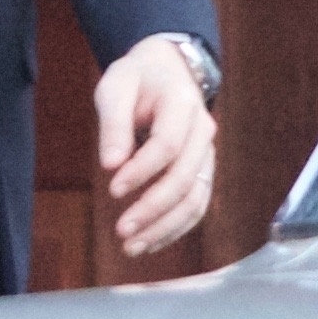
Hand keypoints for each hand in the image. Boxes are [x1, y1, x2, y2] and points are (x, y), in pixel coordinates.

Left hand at [95, 36, 216, 257]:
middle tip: (121, 231)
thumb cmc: (136, 79)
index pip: (167, 145)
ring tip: (132, 247)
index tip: (113, 189)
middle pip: (185, 178)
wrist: (166, 71)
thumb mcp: (116, 87)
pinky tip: (149, 243)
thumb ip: (114, 124)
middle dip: (153, 208)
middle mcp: (203, 131)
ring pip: (195, 199)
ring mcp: (207, 153)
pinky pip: (196, 205)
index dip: (141, 171)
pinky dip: (175, 228)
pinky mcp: (202, 171)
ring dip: (165, 227)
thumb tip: (110, 165)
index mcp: (183, 103)